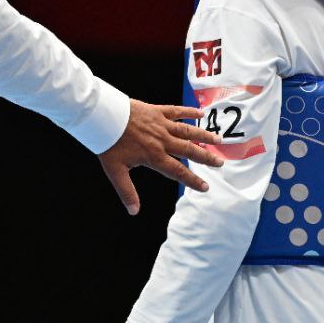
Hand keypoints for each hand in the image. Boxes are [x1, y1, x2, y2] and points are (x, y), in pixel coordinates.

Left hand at [98, 100, 222, 214]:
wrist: (103, 116)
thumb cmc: (108, 143)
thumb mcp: (115, 171)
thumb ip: (127, 191)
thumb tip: (134, 212)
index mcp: (153, 156)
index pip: (178, 171)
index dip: (192, 180)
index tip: (206, 187)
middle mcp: (162, 141)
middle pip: (189, 150)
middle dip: (206, 158)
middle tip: (221, 163)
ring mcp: (161, 124)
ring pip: (188, 131)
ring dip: (204, 135)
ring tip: (219, 139)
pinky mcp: (157, 111)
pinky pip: (177, 111)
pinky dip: (190, 111)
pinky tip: (201, 113)